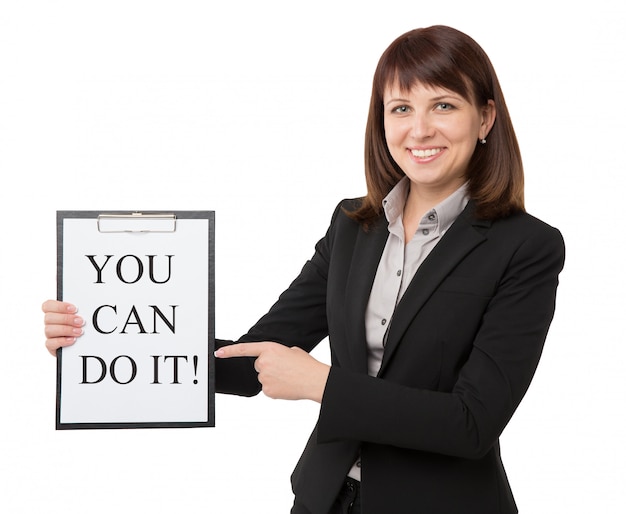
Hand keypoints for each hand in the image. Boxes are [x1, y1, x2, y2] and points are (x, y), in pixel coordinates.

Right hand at [42, 300, 83, 355]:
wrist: (83, 344)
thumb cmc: (81, 326)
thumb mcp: (81, 316)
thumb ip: (80, 310)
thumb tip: (87, 304)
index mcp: (54, 312)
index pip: (48, 305)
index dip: (60, 306)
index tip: (74, 309)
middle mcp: (50, 323)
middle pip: (48, 318)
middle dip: (66, 319)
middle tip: (81, 322)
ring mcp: (49, 335)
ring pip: (49, 330)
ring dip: (66, 330)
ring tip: (79, 331)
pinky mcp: (51, 346)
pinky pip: (50, 343)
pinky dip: (62, 341)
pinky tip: (72, 340)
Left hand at [215, 342, 329, 402]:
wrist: (315, 380)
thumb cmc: (306, 365)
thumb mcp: (291, 351)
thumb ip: (277, 353)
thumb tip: (272, 361)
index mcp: (270, 348)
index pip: (245, 349)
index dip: (230, 351)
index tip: (218, 353)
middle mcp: (264, 362)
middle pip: (259, 365)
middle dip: (268, 367)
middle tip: (284, 368)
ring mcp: (264, 377)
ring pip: (263, 378)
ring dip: (273, 378)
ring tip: (288, 377)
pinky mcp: (267, 391)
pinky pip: (267, 388)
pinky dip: (275, 388)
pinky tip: (286, 386)